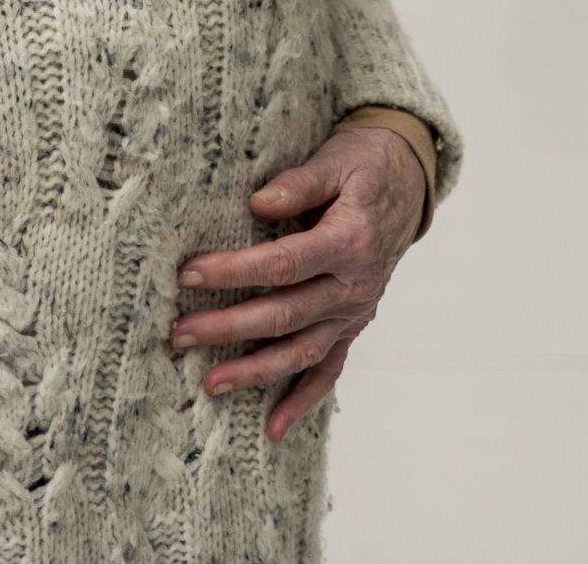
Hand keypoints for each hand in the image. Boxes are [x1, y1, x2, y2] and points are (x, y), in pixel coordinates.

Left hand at [168, 121, 426, 441]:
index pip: (282, 264)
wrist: (407, 183)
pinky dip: (303, 401)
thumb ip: (299, 183)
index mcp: (349, 242)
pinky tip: (272, 428)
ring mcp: (354, 311)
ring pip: (302, 352)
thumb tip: (258, 203)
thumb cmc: (364, 165)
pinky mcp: (352, 325)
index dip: (234, 271)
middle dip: (229, 327)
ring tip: (209, 384)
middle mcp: (354, 285)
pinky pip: (329, 370)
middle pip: (284, 314)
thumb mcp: (336, 160)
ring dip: (256, 372)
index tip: (189, 274)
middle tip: (180, 333)